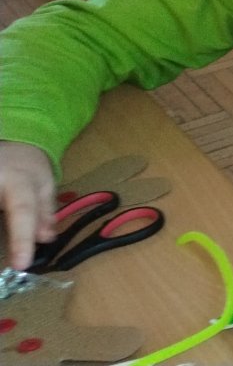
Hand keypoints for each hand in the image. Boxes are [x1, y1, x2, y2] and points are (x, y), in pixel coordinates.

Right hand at [0, 141, 56, 269]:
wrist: (10, 145)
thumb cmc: (28, 168)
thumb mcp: (44, 185)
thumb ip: (44, 212)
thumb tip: (46, 239)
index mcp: (17, 180)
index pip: (22, 211)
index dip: (21, 239)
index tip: (21, 264)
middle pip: (1, 217)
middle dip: (11, 239)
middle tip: (10, 267)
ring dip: (1, 237)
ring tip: (8, 260)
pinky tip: (0, 245)